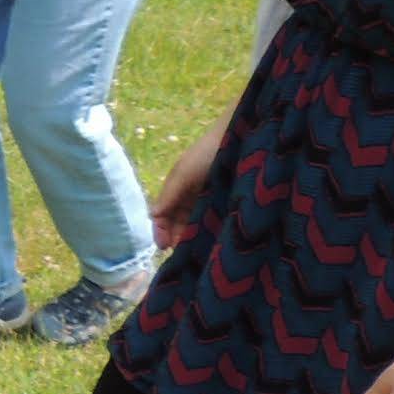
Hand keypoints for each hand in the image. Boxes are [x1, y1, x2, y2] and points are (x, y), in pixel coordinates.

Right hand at [149, 122, 224, 249]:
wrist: (241, 139)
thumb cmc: (207, 153)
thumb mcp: (184, 174)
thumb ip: (169, 195)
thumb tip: (152, 216)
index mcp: (176, 190)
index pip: (163, 215)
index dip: (161, 230)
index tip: (164, 247)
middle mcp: (190, 197)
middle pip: (178, 223)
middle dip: (176, 238)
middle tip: (182, 253)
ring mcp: (208, 201)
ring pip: (195, 224)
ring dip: (192, 237)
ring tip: (196, 251)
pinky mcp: (226, 203)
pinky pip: (214, 221)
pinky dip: (210, 232)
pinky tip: (212, 242)